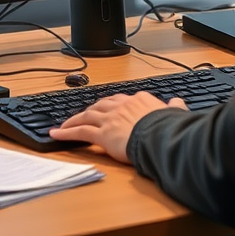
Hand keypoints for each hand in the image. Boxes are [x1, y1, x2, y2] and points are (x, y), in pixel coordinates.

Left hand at [48, 91, 187, 162]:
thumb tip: (178, 102)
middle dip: (89, 111)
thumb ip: (174, 107)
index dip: (110, 105)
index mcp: (138, 100)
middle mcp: (121, 106)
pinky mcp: (102, 134)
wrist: (159, 135)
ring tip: (63, 126)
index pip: (119, 100)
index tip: (105, 109)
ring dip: (73, 120)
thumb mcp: (174, 112)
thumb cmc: (167, 127)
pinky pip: (80, 133)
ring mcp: (110, 119)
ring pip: (86, 116)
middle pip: (100, 105)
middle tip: (80, 116)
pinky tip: (56, 135)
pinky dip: (67, 133)